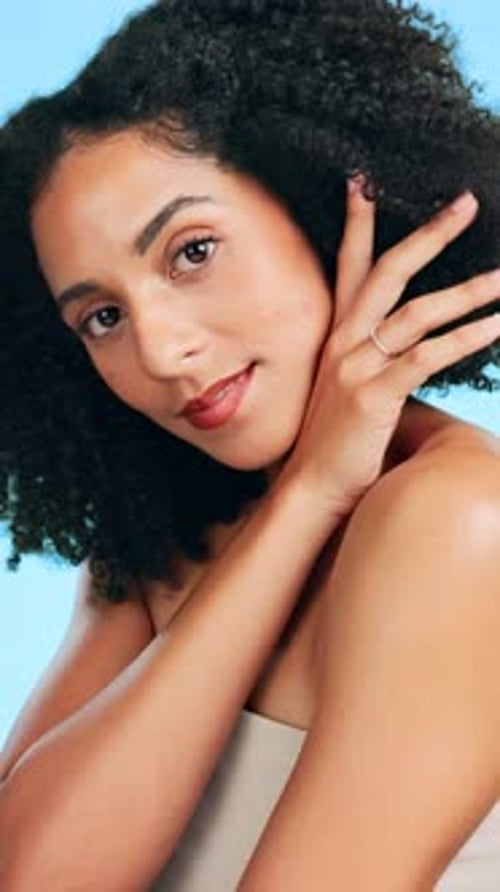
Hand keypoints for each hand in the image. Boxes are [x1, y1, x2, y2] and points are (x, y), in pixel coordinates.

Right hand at [280, 181, 499, 517]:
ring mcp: (356, 367)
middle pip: (388, 272)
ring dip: (468, 290)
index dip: (358, 224)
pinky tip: (497, 324)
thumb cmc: (333, 441)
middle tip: (466, 203)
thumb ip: (366, 360)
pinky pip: (427, 356)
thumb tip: (401, 348)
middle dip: (429, 235)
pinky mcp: (374, 395)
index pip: (349, 268)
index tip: (366, 183)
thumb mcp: (343, 389)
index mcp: (335, 337)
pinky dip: (466, 338)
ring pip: (418, 312)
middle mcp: (343, 342)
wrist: (311, 487)